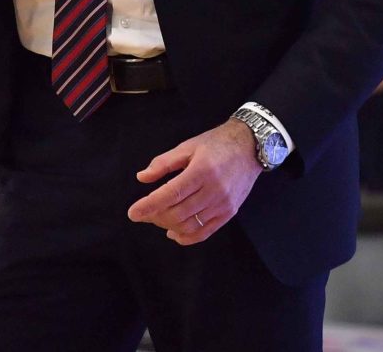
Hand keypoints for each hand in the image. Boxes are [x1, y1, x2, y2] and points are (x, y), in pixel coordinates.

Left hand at [128, 119, 262, 244]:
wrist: (250, 147)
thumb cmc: (216, 144)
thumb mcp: (187, 146)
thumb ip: (163, 163)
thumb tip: (142, 178)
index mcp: (201, 171)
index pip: (170, 194)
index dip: (149, 206)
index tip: (132, 213)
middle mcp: (213, 191)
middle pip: (178, 213)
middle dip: (155, 217)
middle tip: (143, 213)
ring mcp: (223, 205)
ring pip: (189, 225)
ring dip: (168, 226)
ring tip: (157, 218)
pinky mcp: (229, 213)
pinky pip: (205, 233)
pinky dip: (187, 237)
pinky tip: (174, 233)